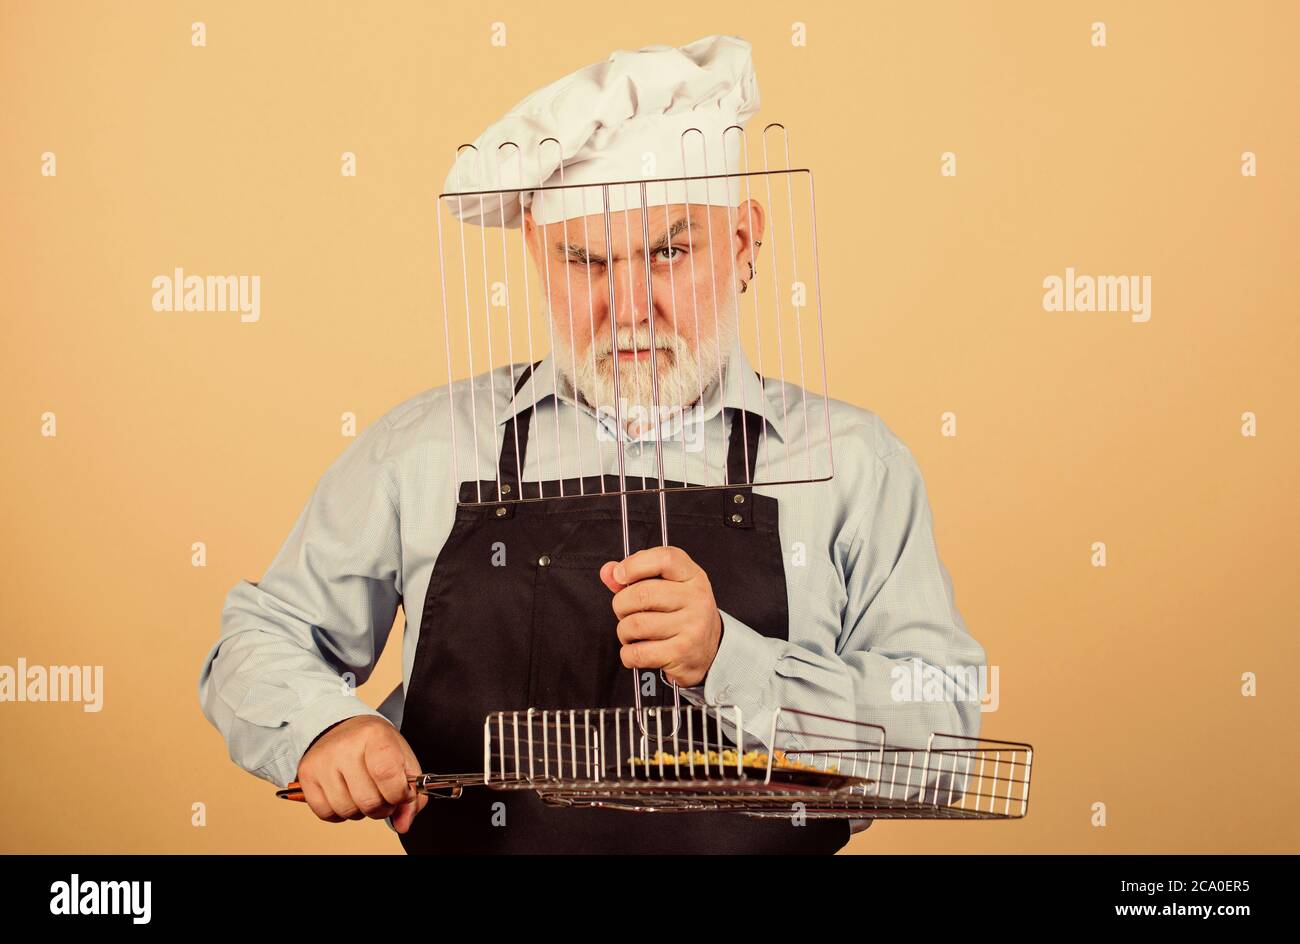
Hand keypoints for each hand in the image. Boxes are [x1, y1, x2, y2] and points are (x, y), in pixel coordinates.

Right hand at [294, 715, 427, 832]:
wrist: (344, 729)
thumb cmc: (376, 747)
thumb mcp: (403, 761)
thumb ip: (413, 796)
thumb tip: (403, 824)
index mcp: (375, 735)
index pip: (387, 774)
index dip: (398, 794)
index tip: (401, 794)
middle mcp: (345, 746)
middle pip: (368, 801)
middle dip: (382, 808)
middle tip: (383, 795)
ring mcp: (323, 761)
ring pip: (347, 810)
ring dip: (361, 811)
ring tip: (363, 793)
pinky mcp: (307, 775)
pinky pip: (325, 813)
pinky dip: (339, 813)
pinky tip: (346, 795)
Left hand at [600, 546, 722, 687]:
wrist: (709, 649)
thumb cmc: (680, 614)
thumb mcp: (667, 587)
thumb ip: (636, 576)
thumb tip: (608, 571)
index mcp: (692, 576)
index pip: (664, 559)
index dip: (635, 564)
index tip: (620, 575)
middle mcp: (696, 599)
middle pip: (642, 594)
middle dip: (621, 605)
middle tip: (625, 612)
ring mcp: (691, 626)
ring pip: (635, 624)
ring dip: (624, 632)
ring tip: (632, 634)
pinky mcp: (681, 653)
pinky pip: (638, 652)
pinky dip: (628, 654)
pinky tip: (637, 650)